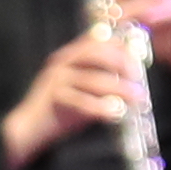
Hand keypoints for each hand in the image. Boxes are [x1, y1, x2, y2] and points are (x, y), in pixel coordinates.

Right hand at [0, 28, 140, 169]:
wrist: (30, 128)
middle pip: (97, 53)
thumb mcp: (84, 90)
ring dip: (119, 89)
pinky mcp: (53, 98)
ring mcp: (56, 79)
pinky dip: (102, 108)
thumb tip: (132, 81)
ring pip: (93, 79)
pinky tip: (116, 114)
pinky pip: (82, 101)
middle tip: (139, 79)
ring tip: (137, 98)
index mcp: (70, 55)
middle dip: (122, 64)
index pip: (98, 41)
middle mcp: (62, 61)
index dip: (122, 47)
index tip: (141, 61)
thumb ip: (103, 81)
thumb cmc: (60, 111)